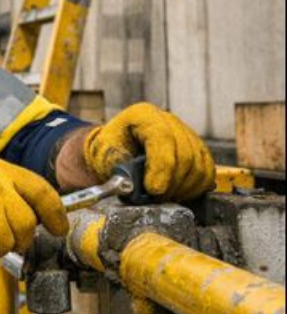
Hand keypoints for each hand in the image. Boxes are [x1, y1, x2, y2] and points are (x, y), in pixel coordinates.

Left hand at [84, 102, 213, 201]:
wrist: (117, 151)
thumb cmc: (110, 152)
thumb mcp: (105, 155)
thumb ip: (119, 169)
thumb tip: (136, 188)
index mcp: (144, 115)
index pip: (162, 137)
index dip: (161, 166)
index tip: (153, 190)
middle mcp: (170, 121)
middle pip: (185, 154)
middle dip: (171, 183)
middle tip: (156, 198)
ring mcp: (187, 134)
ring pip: (199, 165)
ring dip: (183, 188)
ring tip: (163, 197)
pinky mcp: (198, 151)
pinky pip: (207, 172)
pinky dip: (194, 188)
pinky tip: (177, 194)